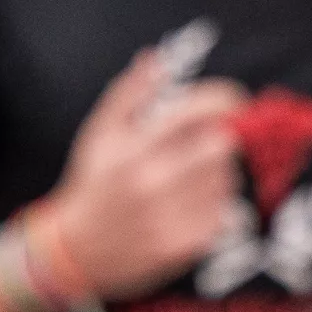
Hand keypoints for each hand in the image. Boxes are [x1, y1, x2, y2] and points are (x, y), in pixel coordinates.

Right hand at [41, 48, 247, 298]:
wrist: (76, 253)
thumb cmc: (92, 184)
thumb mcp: (98, 135)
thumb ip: (128, 94)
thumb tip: (156, 58)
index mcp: (132, 150)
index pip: (200, 112)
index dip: (227, 100)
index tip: (234, 100)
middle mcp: (153, 183)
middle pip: (222, 144)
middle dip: (217, 140)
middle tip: (202, 144)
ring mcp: (171, 217)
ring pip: (225, 179)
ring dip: (214, 174)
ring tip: (183, 181)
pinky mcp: (185, 244)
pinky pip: (222, 211)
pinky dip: (211, 205)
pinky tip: (184, 207)